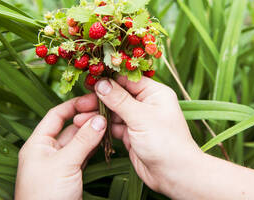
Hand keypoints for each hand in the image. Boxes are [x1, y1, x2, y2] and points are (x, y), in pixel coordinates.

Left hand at [15, 95, 105, 199]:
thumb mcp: (65, 164)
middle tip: (106, 112)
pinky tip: (105, 141)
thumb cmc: (45, 196)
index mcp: (38, 144)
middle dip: (87, 119)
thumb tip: (100, 119)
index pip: (56, 115)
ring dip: (92, 133)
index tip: (93, 99)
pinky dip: (94, 147)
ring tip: (109, 124)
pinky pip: (83, 154)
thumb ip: (83, 140)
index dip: (74, 105)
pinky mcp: (71, 174)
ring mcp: (60, 163)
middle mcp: (48, 151)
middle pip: (69, 127)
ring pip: (79, 141)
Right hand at [77, 76, 202, 197]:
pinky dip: (102, 126)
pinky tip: (88, 126)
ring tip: (79, 116)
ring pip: (114, 112)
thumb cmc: (165, 142)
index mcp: (154, 93)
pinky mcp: (132, 134)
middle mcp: (146, 103)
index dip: (108, 80)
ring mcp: (139, 119)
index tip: (89, 80)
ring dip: (97, 114)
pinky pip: (114, 126)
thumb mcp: (141, 117)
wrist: (174, 174)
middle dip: (99, 99)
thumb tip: (101, 83)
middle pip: (118, 95)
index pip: (128, 79)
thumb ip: (119, 99)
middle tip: (80, 102)